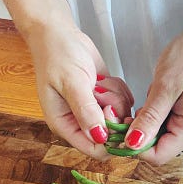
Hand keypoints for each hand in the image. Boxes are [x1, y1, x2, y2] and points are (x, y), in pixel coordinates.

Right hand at [24, 21, 133, 158]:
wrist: (59, 34)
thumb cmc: (57, 55)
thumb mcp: (71, 83)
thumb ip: (86, 111)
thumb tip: (100, 137)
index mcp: (65, 125)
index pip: (94, 149)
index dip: (110, 138)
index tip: (112, 113)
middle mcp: (81, 122)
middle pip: (113, 135)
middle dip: (113, 112)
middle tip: (101, 91)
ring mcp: (95, 110)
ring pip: (122, 117)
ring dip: (117, 98)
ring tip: (100, 81)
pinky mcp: (106, 98)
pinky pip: (125, 103)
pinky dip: (120, 90)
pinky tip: (105, 79)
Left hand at [123, 19, 182, 164]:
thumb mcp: (165, 87)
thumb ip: (149, 118)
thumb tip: (133, 144)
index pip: (158, 155)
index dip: (135, 147)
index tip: (117, 129)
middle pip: (158, 146)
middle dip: (137, 133)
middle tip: (121, 112)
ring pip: (158, 134)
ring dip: (144, 122)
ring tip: (140, 100)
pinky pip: (164, 122)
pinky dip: (152, 114)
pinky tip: (150, 98)